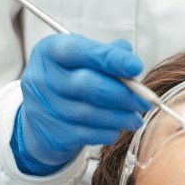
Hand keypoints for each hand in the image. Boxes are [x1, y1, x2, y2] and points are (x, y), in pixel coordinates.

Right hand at [12, 35, 148, 174]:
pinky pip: (84, 134)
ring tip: (136, 118)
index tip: (136, 66)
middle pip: (86, 84)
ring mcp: (42, 106)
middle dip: (122, 93)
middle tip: (144, 100)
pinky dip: (106, 132)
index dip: (111, 58)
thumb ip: (104, 53)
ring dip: (119, 116)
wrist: (40, 115)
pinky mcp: (50, 131)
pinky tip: (116, 129)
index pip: (81, 51)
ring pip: (87, 112)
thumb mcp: (80, 58)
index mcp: (50, 50)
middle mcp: (41, 77)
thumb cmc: (67, 78)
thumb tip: (127, 53)